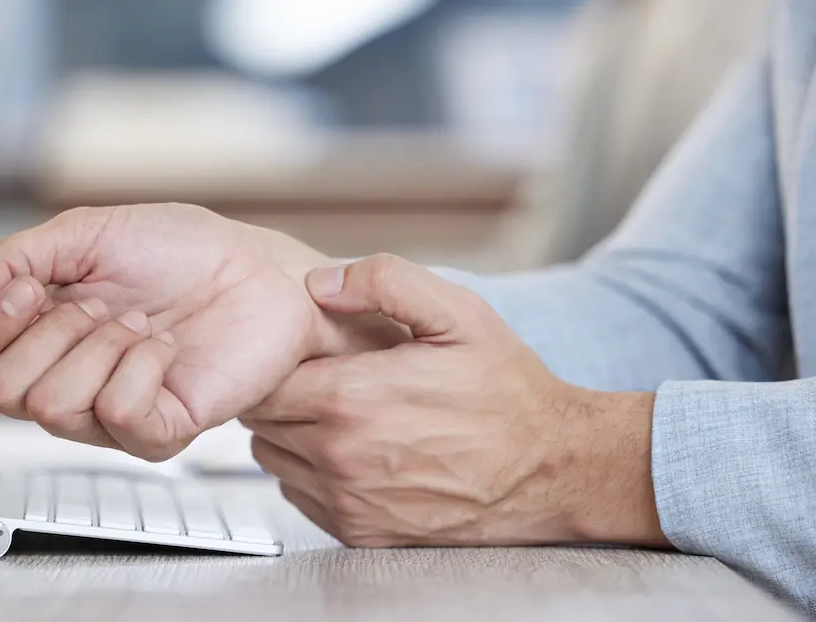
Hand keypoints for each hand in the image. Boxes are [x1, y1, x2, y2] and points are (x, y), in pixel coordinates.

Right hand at [0, 205, 403, 460]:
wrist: (257, 269)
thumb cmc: (182, 252)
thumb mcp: (86, 233)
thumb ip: (11, 259)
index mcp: (38, 341)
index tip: (23, 289)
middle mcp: (66, 382)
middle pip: (0, 391)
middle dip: (47, 330)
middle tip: (97, 302)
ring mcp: (111, 413)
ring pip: (52, 405)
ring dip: (99, 343)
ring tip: (140, 321)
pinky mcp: (158, 430)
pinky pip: (118, 411)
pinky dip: (140, 364)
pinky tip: (165, 347)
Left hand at [244, 254, 667, 548]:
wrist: (551, 470)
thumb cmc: (507, 393)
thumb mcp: (458, 313)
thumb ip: (385, 281)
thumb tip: (321, 283)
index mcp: (354, 398)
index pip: (265, 378)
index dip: (278, 358)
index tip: (304, 350)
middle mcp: (342, 457)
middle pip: (264, 419)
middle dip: (284, 393)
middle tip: (325, 376)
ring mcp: (349, 502)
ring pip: (276, 460)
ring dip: (294, 434)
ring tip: (343, 413)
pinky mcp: (360, 534)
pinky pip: (301, 497)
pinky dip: (313, 472)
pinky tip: (356, 450)